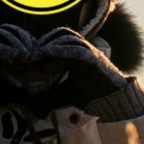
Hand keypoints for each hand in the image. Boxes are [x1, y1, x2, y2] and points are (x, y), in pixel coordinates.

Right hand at [0, 29, 43, 123]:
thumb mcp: (14, 92)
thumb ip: (26, 87)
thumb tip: (46, 87)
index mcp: (1, 54)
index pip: (16, 37)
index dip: (29, 40)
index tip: (40, 51)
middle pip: (8, 31)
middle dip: (23, 38)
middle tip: (35, 51)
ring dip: (15, 41)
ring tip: (26, 54)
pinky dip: (3, 48)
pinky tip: (16, 56)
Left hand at [15, 27, 143, 120]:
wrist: (113, 101)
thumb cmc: (90, 96)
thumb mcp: (64, 95)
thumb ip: (49, 99)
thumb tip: (33, 110)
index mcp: (75, 54)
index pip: (58, 39)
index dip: (43, 42)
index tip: (29, 54)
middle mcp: (83, 49)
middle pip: (62, 33)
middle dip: (46, 40)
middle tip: (32, 52)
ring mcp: (90, 52)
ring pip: (69, 37)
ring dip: (52, 42)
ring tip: (39, 52)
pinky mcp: (95, 59)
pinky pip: (78, 49)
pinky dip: (63, 48)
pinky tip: (49, 52)